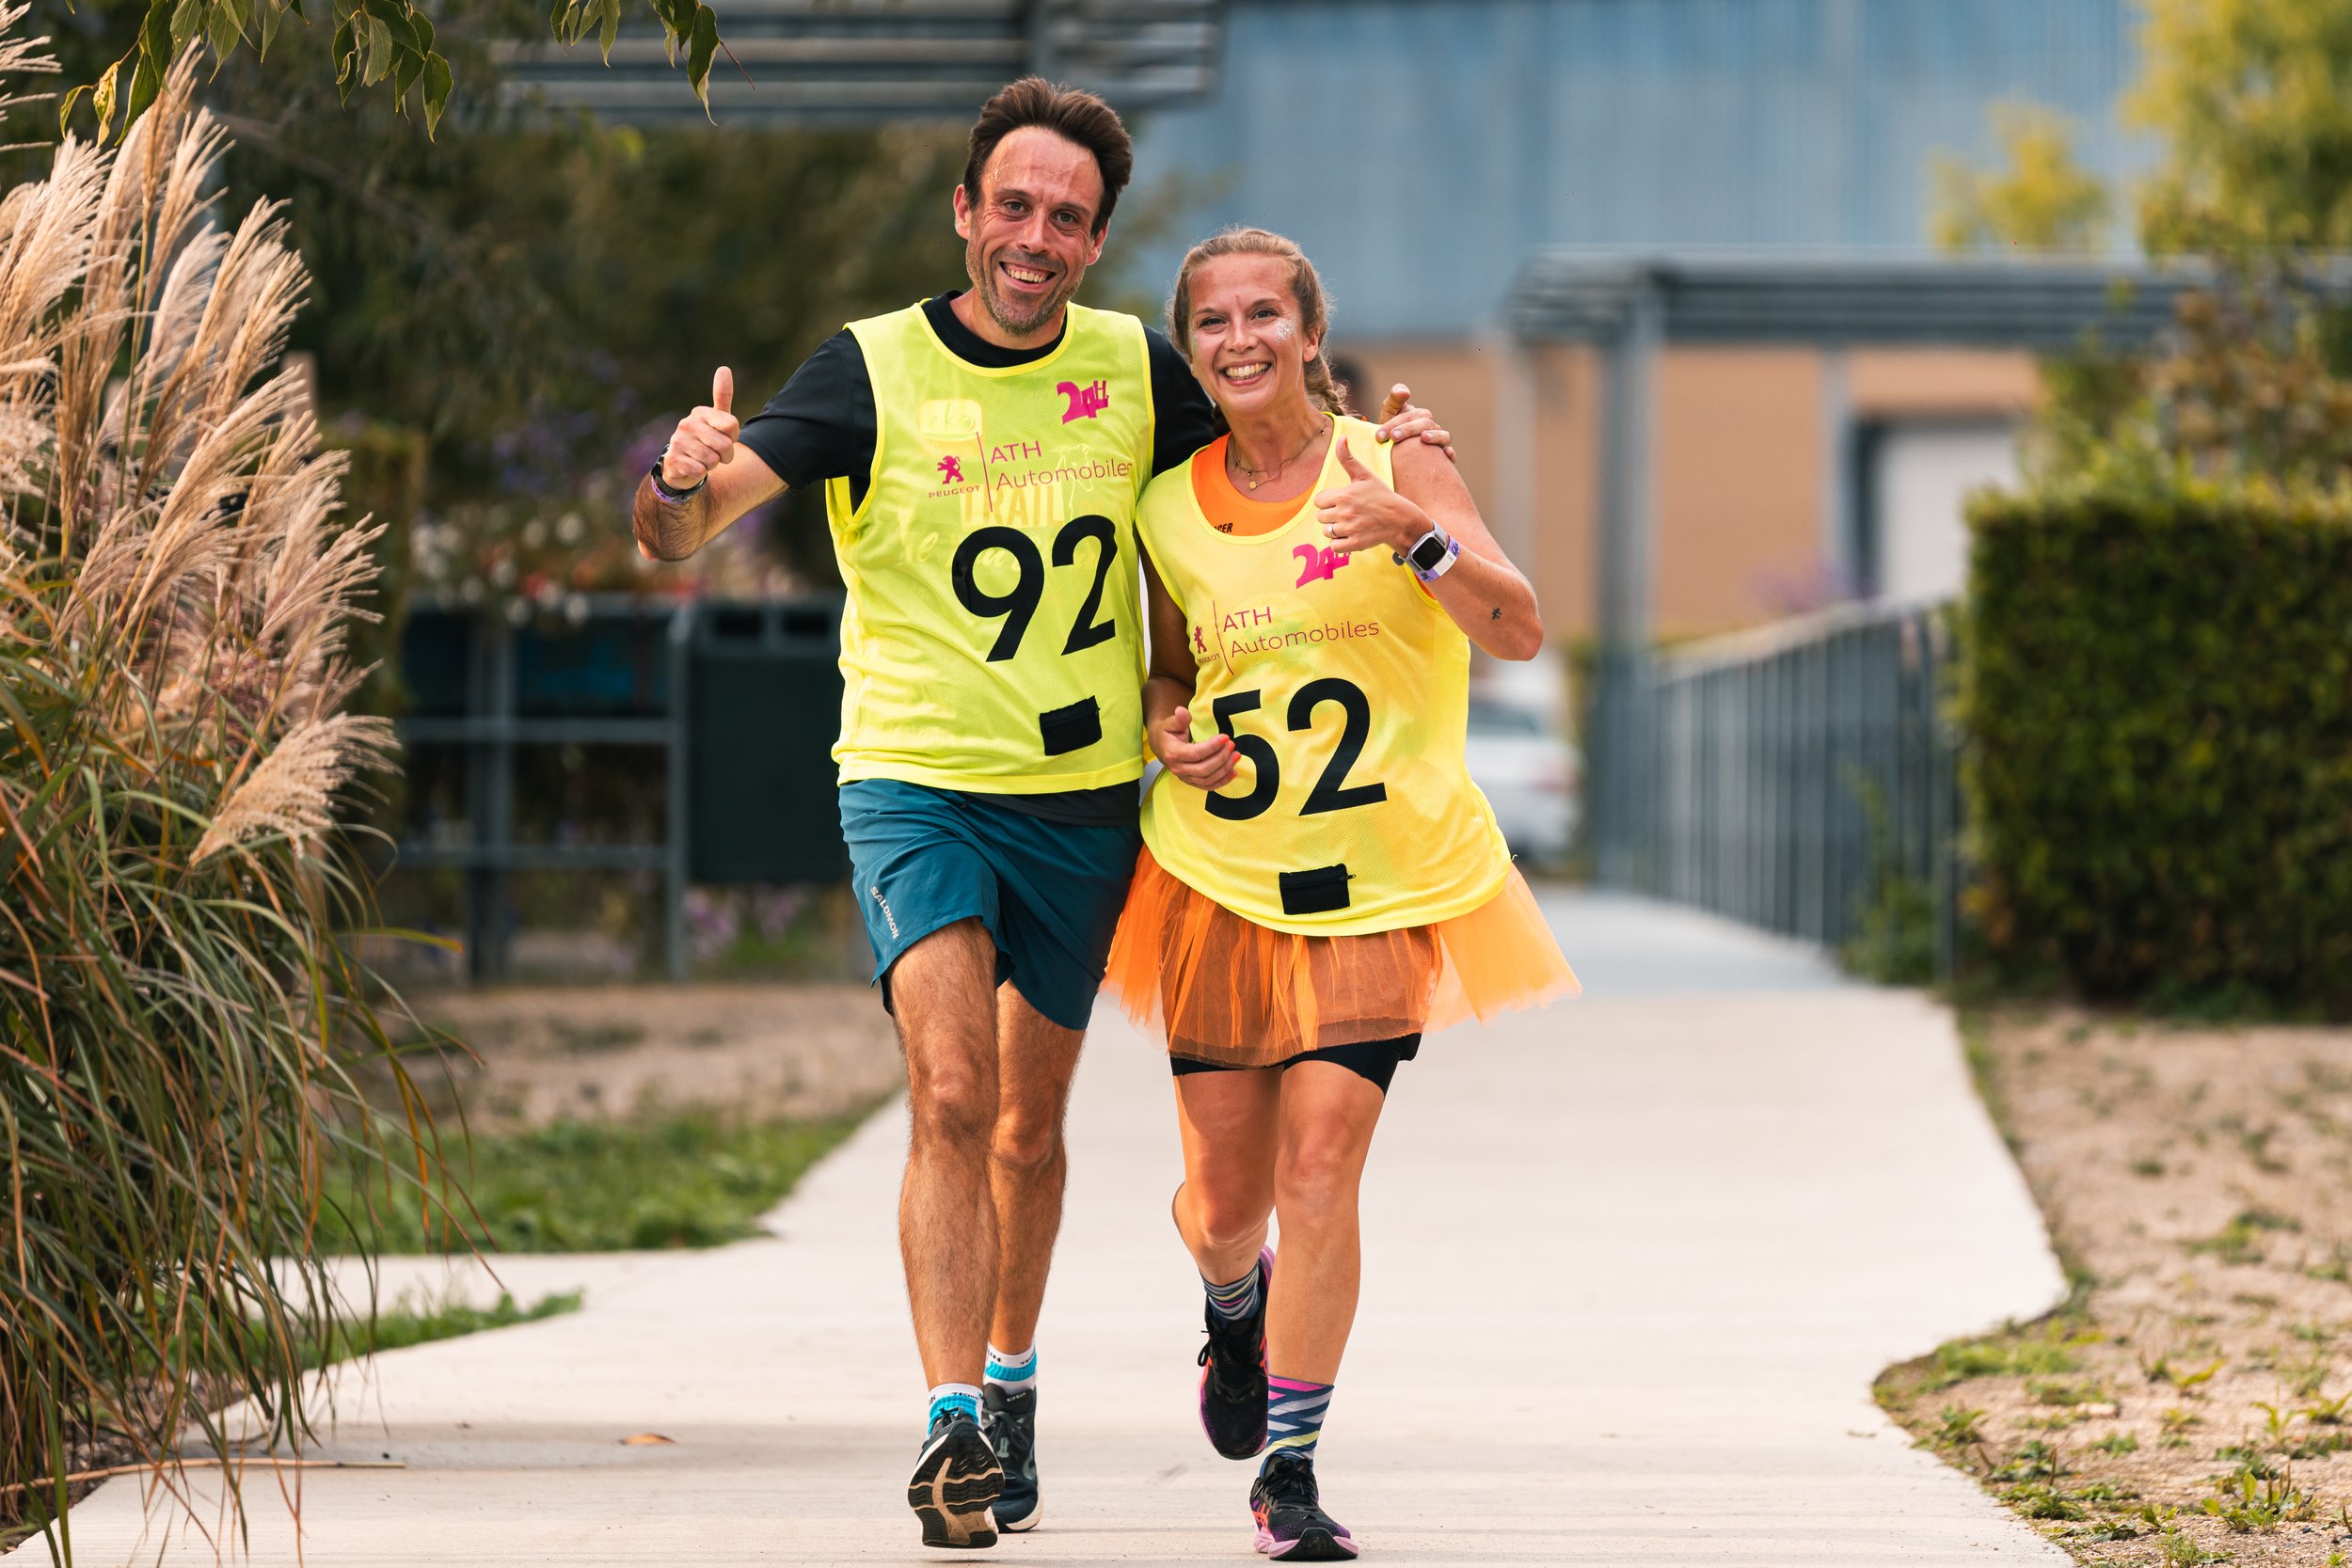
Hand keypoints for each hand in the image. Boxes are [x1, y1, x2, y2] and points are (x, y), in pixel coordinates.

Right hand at [662, 366, 739, 488]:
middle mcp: (687, 423)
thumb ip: (722, 397)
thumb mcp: (717, 420)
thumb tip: (724, 368)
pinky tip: (693, 468)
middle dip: (725, 456)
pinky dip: (701, 473)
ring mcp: (677, 441)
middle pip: (725, 445)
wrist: (682, 466)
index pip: (732, 426)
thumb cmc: (705, 441)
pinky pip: (700, 470)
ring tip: (702, 460)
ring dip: (712, 465)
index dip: (733, 438)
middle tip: (716, 454)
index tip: (724, 438)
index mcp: (700, 413)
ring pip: (713, 460)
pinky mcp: (672, 459)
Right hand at [1151, 704, 1237, 790]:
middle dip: (1221, 758)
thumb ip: (1179, 719)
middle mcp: (1178, 769)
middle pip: (1204, 769)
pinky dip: (1222, 781)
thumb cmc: (1167, 733)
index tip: (1226, 737)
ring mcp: (1185, 778)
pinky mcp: (1191, 782)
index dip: (1213, 747)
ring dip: (1225, 769)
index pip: (1196, 754)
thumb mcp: (1170, 723)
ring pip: (1208, 779)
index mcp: (1173, 754)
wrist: (1160, 746)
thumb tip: (1182, 710)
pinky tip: (1233, 772)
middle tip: (1232, 745)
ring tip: (1236, 756)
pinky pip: (1208, 786)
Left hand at [1314, 441, 1429, 556]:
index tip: (1340, 501)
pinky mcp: (1354, 543)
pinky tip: (1350, 535)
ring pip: (1327, 531)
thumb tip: (1341, 438)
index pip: (1319, 501)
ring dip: (1335, 529)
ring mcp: (1349, 529)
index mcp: (1344, 495)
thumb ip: (1348, 458)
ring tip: (1349, 524)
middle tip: (1347, 513)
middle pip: (1321, 517)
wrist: (1400, 518)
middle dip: (1331, 515)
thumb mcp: (1364, 475)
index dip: (1327, 501)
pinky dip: (1339, 543)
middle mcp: (1344, 512)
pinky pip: (1334, 546)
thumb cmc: (1381, 495)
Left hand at [1371, 381, 1455, 462]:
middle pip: (1426, 424)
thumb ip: (1394, 400)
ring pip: (1443, 436)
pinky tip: (1447, 453)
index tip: (1380, 434)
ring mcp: (1439, 442)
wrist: (1392, 454)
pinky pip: (1451, 455)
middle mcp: (1432, 427)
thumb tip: (1405, 392)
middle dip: (1409, 429)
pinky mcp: (1442, 457)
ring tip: (1424, 438)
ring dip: (1435, 436)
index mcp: (1421, 416)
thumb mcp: (1389, 413)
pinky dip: (1451, 454)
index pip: (1412, 415)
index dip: (1396, 422)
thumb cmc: (1390, 431)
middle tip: (1394, 437)